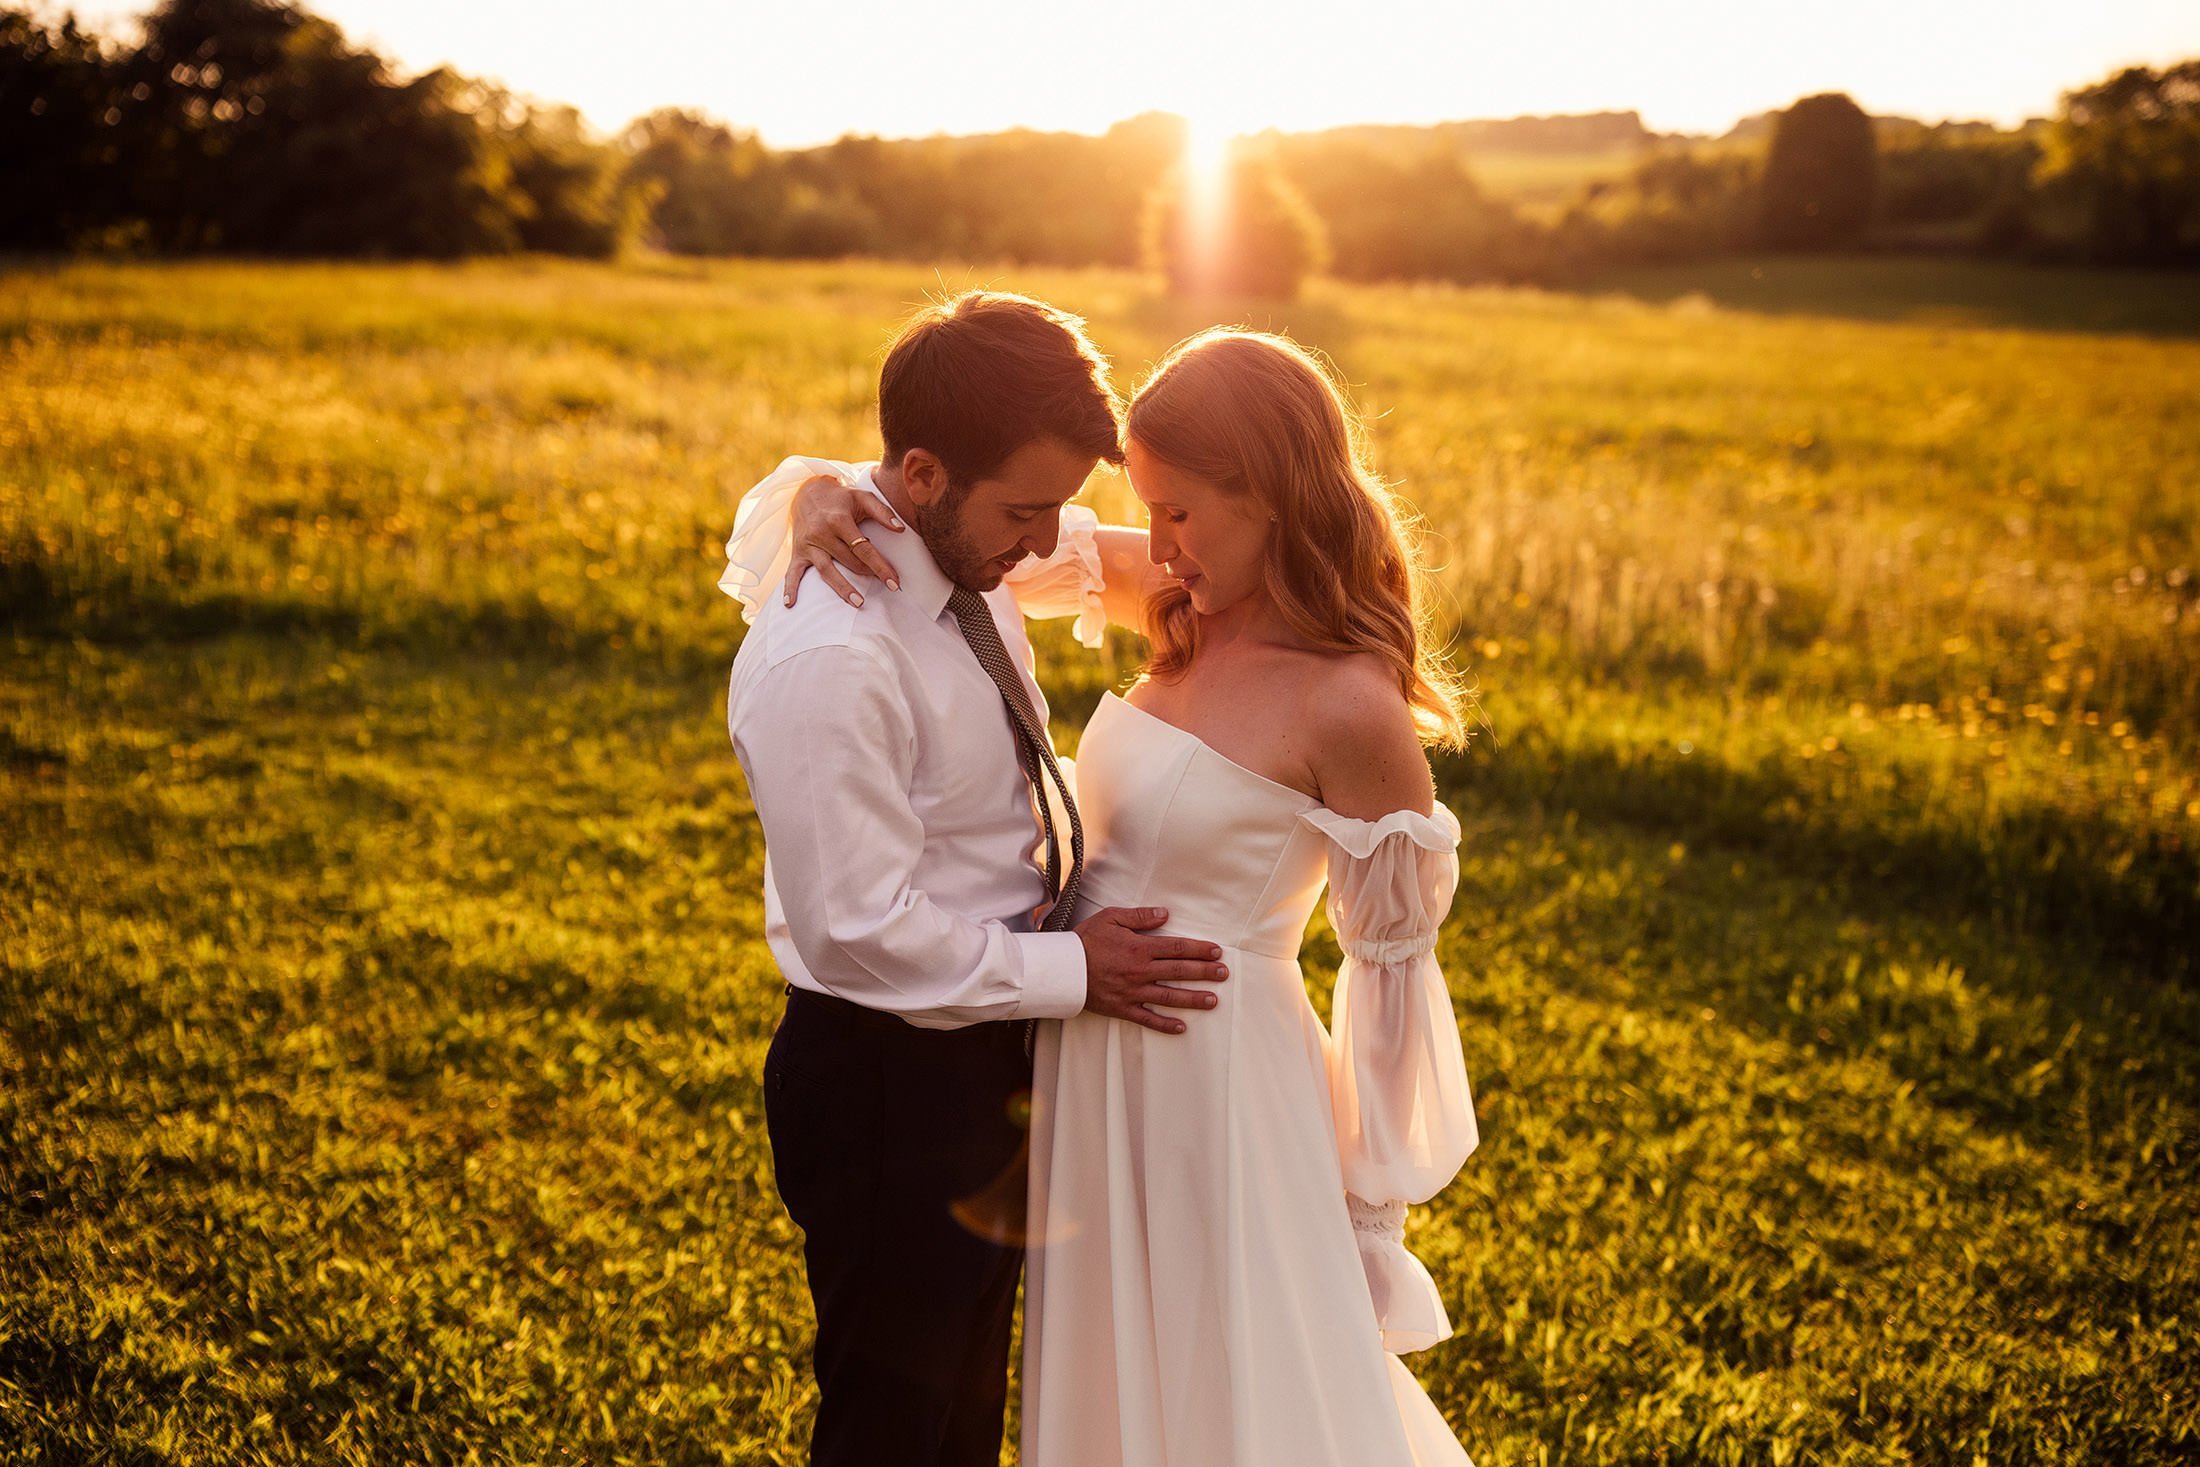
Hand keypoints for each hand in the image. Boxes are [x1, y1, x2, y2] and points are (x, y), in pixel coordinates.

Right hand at [785, 474, 906, 607]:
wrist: (807, 491)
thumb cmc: (840, 498)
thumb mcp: (862, 497)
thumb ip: (882, 512)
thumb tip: (900, 529)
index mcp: (839, 520)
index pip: (863, 548)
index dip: (880, 566)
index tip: (894, 582)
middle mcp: (821, 533)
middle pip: (848, 560)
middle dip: (868, 575)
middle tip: (887, 589)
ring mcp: (808, 544)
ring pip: (825, 570)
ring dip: (841, 588)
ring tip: (858, 603)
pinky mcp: (797, 552)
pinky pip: (792, 572)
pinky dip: (790, 587)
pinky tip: (791, 604)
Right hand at [1074, 906, 1228, 1034]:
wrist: (1063, 969)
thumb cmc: (1086, 941)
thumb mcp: (1111, 918)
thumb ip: (1140, 917)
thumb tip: (1165, 914)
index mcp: (1140, 948)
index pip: (1178, 948)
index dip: (1200, 950)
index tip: (1216, 952)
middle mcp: (1141, 971)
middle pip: (1180, 971)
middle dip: (1205, 972)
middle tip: (1223, 974)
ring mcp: (1133, 992)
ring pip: (1170, 997)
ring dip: (1193, 999)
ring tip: (1213, 1001)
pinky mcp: (1123, 1008)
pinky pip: (1148, 1019)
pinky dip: (1165, 1025)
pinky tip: (1182, 1027)